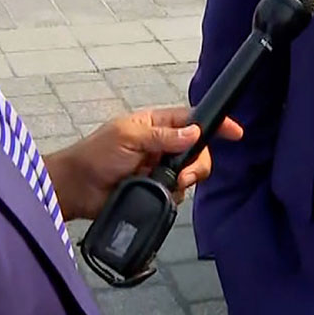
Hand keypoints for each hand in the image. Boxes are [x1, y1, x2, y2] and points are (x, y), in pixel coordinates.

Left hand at [44, 106, 243, 219]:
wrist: (77, 189)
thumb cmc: (96, 155)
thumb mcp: (127, 137)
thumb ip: (162, 136)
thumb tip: (194, 132)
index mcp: (155, 124)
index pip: (191, 119)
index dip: (214, 124)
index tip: (235, 132)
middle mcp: (162, 145)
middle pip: (198, 150)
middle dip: (198, 163)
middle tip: (184, 175)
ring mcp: (160, 169)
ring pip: (190, 174)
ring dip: (184, 181)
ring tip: (165, 185)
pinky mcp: (156, 191)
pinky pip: (178, 193)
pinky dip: (174, 195)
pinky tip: (159, 195)